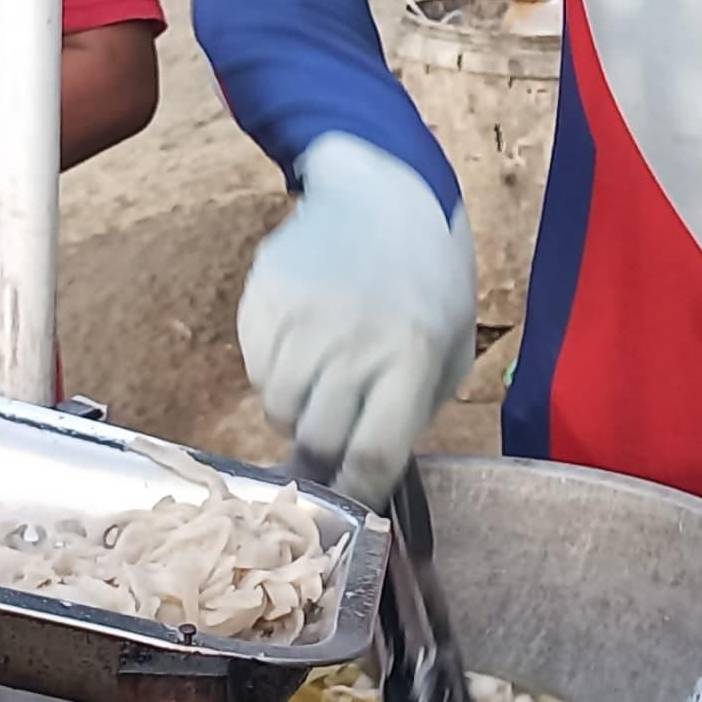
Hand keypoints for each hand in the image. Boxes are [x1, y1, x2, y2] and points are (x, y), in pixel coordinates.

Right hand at [239, 134, 476, 502]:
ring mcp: (302, 318)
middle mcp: (353, 340)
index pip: (371, 455)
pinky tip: (302, 344)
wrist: (382, 194)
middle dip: (323, 456)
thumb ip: (408, 412)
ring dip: (296, 412)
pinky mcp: (263, 299)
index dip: (356, 494)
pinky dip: (274, 373)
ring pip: (277, 408)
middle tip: (331, 444)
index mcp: (411, 357)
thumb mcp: (447, 349)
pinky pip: (254, 369)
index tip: (350, 508)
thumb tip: (362, 475)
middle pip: (318, 439)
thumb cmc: (427, 283)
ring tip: (319, 383)